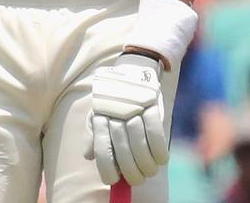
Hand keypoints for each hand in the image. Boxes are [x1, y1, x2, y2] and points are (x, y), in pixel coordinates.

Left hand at [85, 54, 168, 186]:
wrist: (134, 69)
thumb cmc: (114, 98)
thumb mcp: (98, 111)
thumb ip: (93, 133)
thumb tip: (88, 155)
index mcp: (100, 117)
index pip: (102, 150)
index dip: (108, 169)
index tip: (114, 180)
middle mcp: (116, 114)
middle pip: (123, 152)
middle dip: (131, 172)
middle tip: (136, 180)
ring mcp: (135, 109)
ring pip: (140, 145)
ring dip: (147, 165)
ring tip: (149, 172)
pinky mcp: (153, 105)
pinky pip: (157, 133)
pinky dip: (159, 150)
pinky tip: (160, 160)